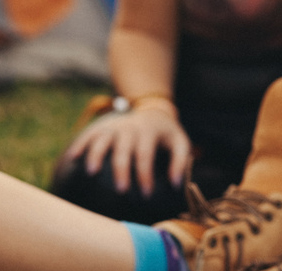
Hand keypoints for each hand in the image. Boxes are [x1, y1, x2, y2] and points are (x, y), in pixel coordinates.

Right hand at [63, 104, 190, 195]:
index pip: (145, 154)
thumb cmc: (166, 135)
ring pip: (102, 139)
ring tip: (91, 173)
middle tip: (121, 191)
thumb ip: (180, 161)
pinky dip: (81, 144)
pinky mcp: (103, 127)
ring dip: (96, 155)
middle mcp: (130, 127)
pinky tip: (74, 157)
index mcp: (150, 131)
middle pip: (123, 150)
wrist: (153, 112)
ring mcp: (114, 126)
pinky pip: (89, 134)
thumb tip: (176, 184)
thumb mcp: (180, 143)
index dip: (145, 174)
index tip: (146, 194)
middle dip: (121, 170)